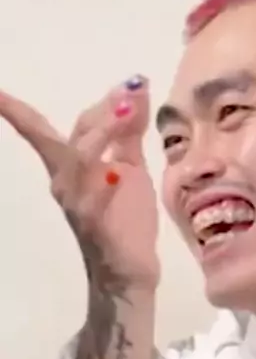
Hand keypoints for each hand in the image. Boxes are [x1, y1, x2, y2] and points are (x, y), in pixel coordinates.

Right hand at [0, 77, 159, 290]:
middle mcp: (64, 184)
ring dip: (102, 134)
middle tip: (131, 90)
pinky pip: (93, 203)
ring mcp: (77, 205)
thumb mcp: (129, 166)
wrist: (129, 271)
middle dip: (98, 113)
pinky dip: (103, 185)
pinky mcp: (95, 226)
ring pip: (77, 162)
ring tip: (129, 113)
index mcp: (69, 167)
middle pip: (67, 140)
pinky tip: (114, 171)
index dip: (17, 111)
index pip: (43, 131)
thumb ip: (129, 130)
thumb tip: (135, 87)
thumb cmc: (124, 217)